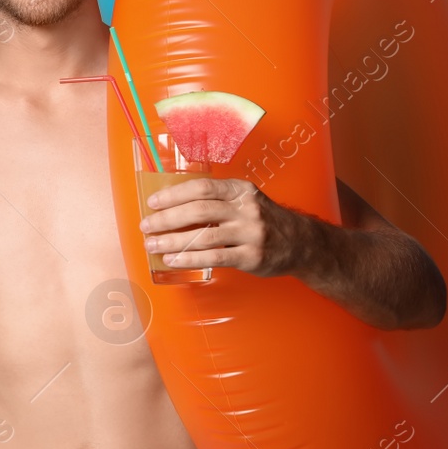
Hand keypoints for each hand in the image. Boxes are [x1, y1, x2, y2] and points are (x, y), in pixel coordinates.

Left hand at [138, 176, 302, 278]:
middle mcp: (246, 209)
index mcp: (240, 190)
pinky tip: (173, 260)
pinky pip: (214, 257)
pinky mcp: (251, 256)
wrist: (301, 243)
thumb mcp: (245, 201)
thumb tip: (172, 206)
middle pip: (199, 210)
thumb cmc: (262, 220)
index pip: (202, 187)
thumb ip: (216, 200)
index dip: (174, 194)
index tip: (153, 202)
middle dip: (168, 218)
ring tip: (152, 245)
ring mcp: (250, 233)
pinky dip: (189, 259)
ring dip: (172, 241)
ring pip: (203, 236)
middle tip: (146, 226)